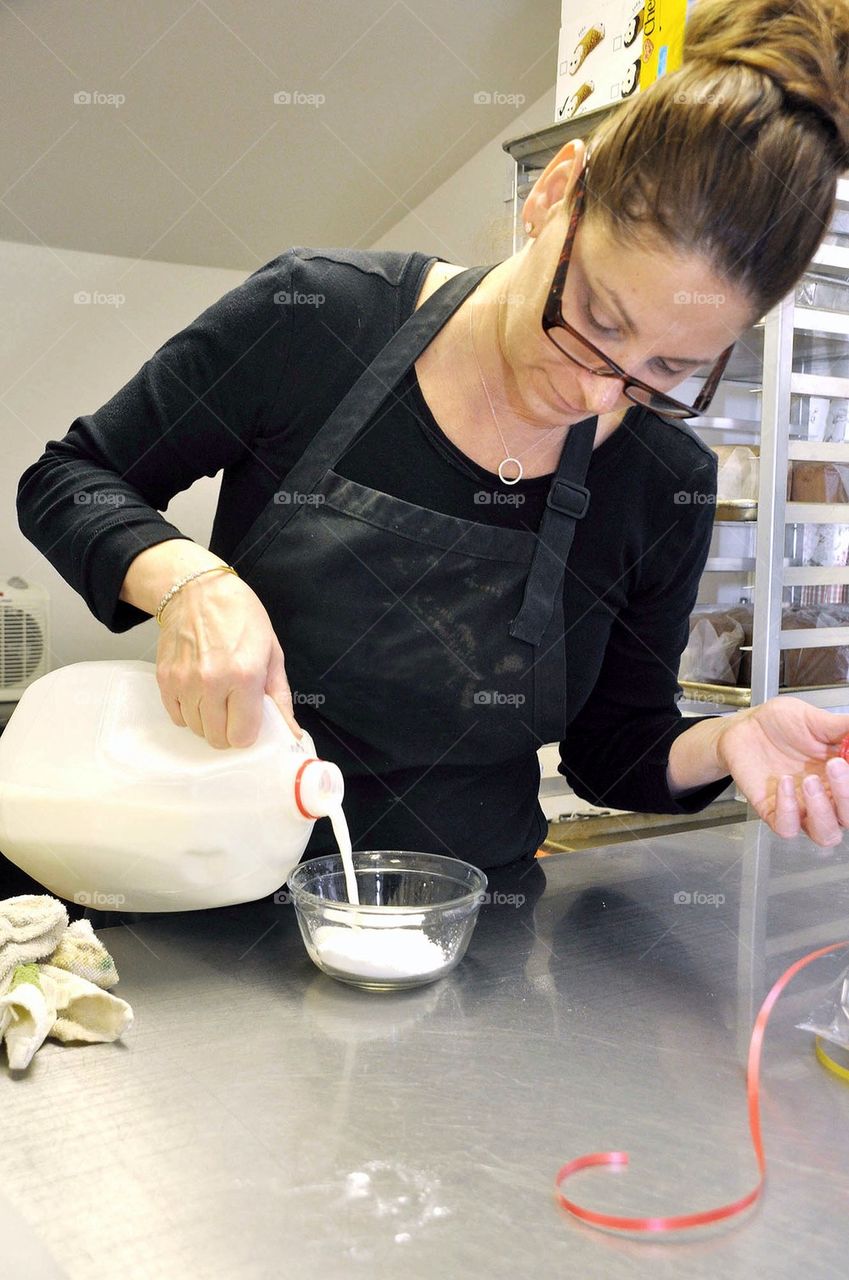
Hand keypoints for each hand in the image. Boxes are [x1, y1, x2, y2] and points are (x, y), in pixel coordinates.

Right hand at [155, 569, 302, 747]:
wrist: (198, 590)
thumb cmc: (240, 616)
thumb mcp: (271, 653)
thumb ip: (280, 698)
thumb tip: (291, 733)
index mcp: (245, 675)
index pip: (242, 736)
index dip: (248, 732)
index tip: (249, 719)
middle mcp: (212, 682)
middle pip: (217, 738)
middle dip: (229, 729)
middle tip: (234, 708)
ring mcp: (185, 682)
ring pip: (196, 730)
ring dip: (208, 720)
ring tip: (216, 695)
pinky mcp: (165, 680)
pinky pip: (177, 717)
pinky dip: (189, 712)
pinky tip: (199, 692)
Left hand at [716, 697, 848, 847]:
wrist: (746, 726)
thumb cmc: (781, 724)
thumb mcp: (816, 720)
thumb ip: (844, 728)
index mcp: (842, 778)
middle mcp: (825, 798)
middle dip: (846, 795)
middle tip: (836, 765)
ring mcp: (801, 807)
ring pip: (825, 834)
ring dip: (822, 811)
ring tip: (809, 780)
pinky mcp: (774, 811)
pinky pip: (787, 827)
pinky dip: (788, 810)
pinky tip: (783, 782)